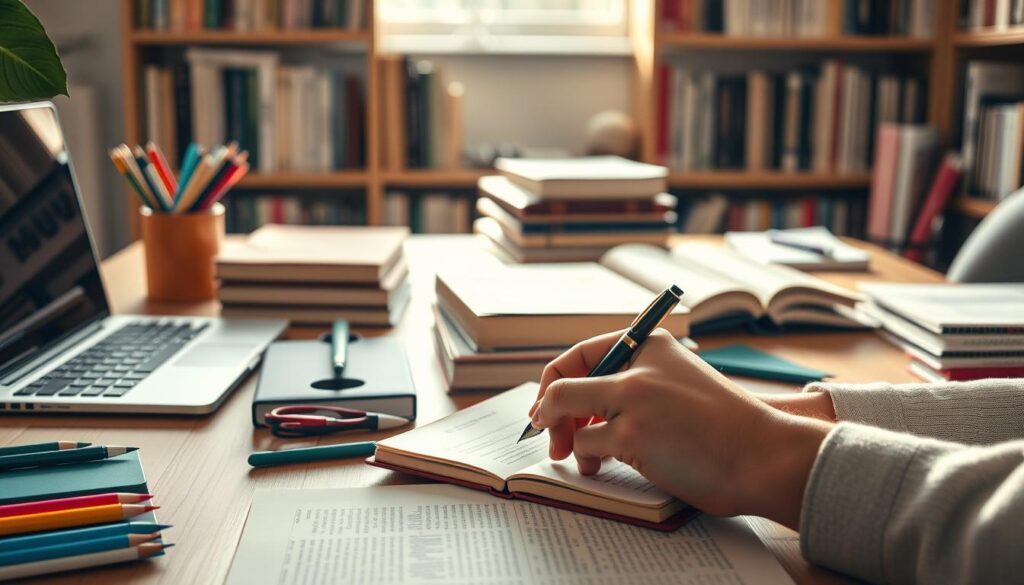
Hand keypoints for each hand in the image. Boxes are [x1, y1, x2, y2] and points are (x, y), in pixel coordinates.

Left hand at [530, 329, 832, 526]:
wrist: (764, 454)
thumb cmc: (725, 427)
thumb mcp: (678, 383)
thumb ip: (634, 382)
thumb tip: (568, 402)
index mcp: (652, 345)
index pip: (582, 353)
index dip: (556, 382)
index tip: (549, 408)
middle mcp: (638, 365)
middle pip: (562, 383)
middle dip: (548, 415)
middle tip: (552, 440)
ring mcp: (633, 399)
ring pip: (567, 416)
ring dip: (571, 443)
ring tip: (589, 461)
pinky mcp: (631, 434)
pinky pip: (584, 445)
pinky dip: (589, 459)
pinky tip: (605, 466)